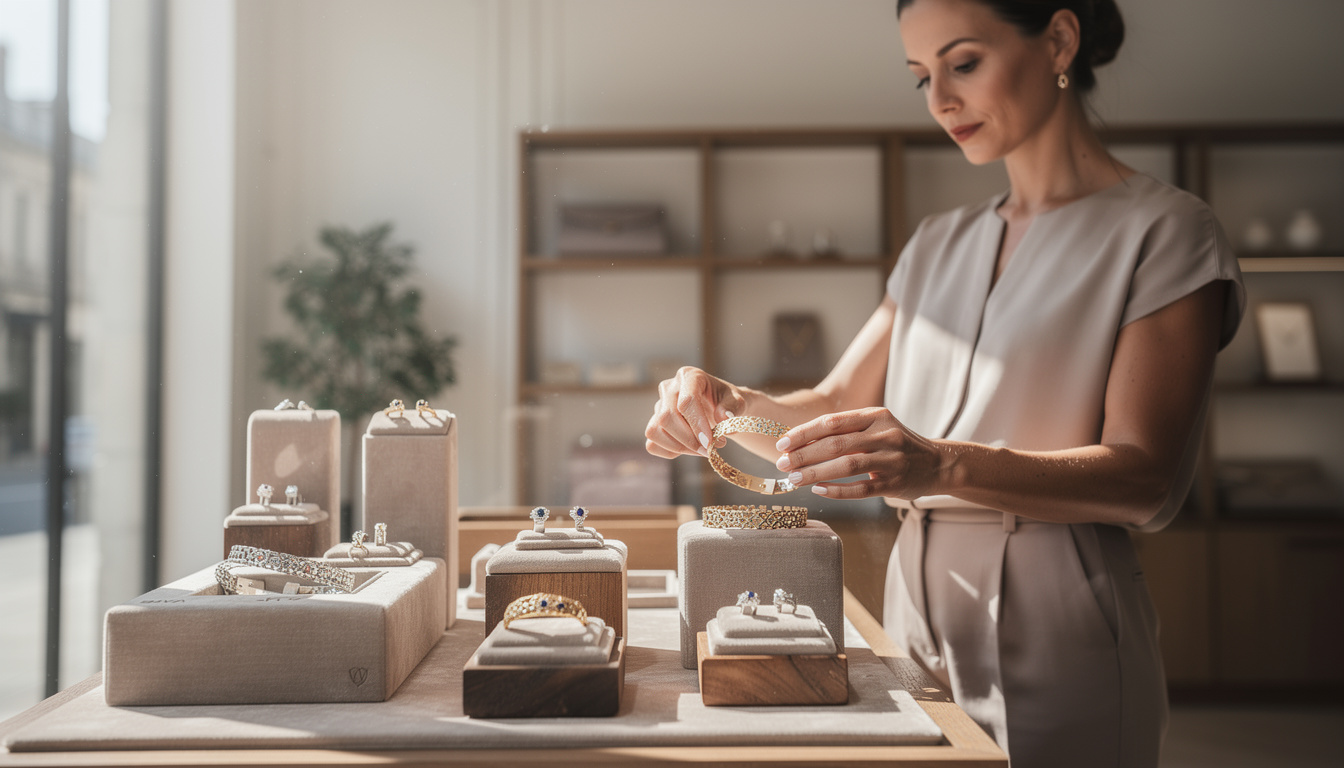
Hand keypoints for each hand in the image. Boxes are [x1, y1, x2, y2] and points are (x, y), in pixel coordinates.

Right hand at [645, 367, 746, 458]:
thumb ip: (734, 407)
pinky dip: (669, 452)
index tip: (711, 442)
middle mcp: (669, 388)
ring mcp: (658, 405)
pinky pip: (652, 443)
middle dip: (689, 440)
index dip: (697, 425)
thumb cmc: (728, 403)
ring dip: (679, 447)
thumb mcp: (739, 401)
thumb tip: (723, 417)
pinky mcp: (655, 423)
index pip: (686, 401)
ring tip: (701, 449)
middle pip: (667, 417)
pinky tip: (688, 450)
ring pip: (655, 430)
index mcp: (690, 376)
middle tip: (709, 449)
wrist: (721, 409)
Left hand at [773, 407, 947, 499]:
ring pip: (846, 466)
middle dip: (804, 454)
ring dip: (815, 473)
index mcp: (876, 416)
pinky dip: (837, 490)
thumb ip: (847, 431)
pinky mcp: (894, 483)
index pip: (832, 422)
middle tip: (781, 463)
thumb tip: (801, 443)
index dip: (804, 433)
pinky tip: (818, 491)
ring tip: (793, 479)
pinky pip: (861, 489)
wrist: (939, 463)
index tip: (782, 443)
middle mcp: (884, 434)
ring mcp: (891, 460)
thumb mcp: (877, 427)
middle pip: (835, 444)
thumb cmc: (897, 444)